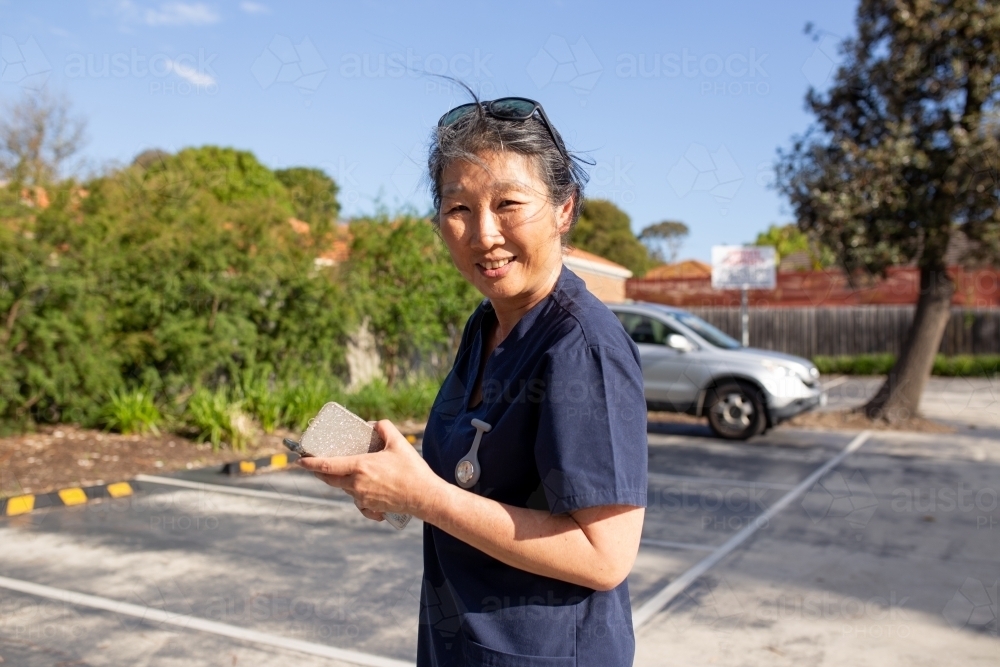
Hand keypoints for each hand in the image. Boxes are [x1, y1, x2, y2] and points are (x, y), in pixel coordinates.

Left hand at [297, 420, 442, 520]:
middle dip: (320, 473)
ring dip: (341, 481)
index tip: (300, 461)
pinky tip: (363, 492)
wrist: (425, 496)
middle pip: (330, 480)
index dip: (310, 463)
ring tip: (346, 472)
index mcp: (360, 467)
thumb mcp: (399, 443)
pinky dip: (357, 496)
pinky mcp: (371, 507)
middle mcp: (356, 484)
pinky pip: (357, 502)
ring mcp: (362, 498)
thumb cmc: (412, 470)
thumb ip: (384, 428)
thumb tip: (374, 424)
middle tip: (314, 466)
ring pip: (344, 489)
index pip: (327, 466)